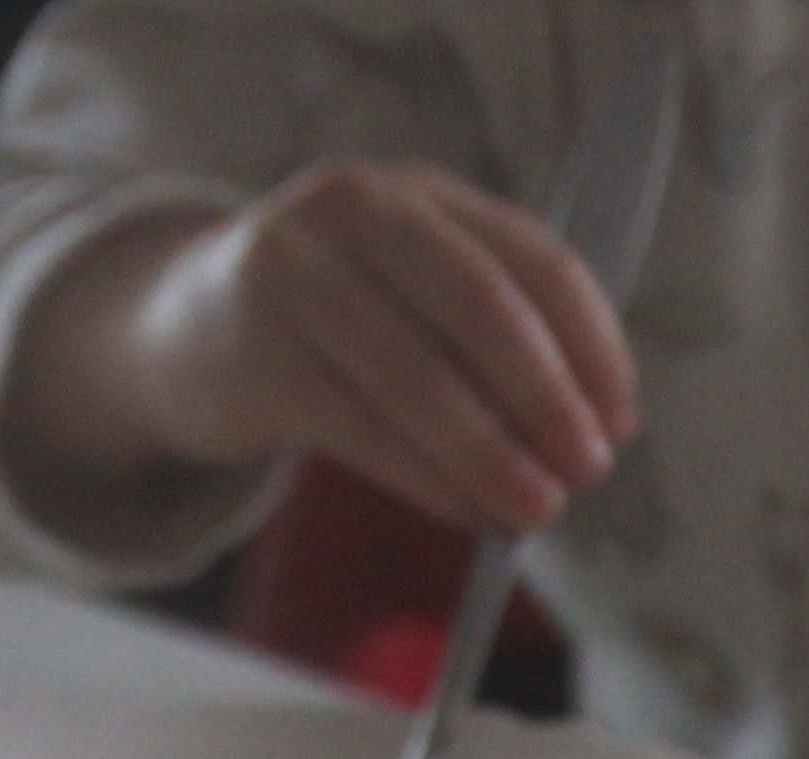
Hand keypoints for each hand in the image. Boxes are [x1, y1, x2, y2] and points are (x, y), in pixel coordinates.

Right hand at [1, 160, 635, 537]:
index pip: (536, 260)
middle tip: (589, 471)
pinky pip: (362, 428)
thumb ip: (504, 340)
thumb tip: (602, 426)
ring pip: (417, 374)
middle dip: (547, 397)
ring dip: (490, 454)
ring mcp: (295, 273)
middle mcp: (357, 210)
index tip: (622, 422)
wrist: (185, 328)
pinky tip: (471, 513)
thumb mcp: (418, 296)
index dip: (593, 346)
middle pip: (480, 305)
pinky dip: (429, 479)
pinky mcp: (255, 352)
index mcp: (423, 195)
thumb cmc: (339, 326)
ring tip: (537, 510)